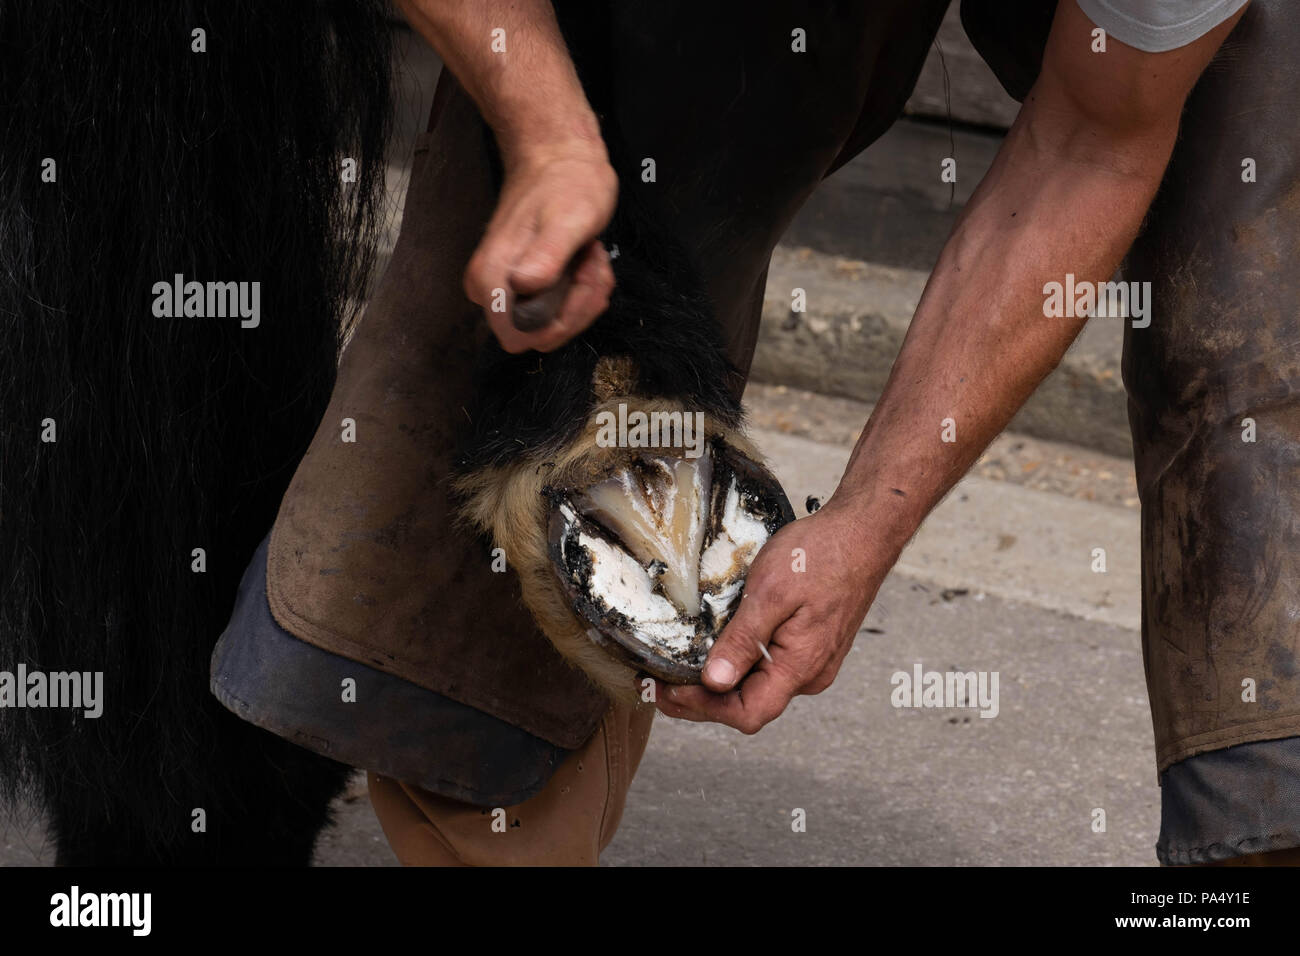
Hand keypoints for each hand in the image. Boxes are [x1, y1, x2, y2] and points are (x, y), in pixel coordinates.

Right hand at [463, 142, 617, 352]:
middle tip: (589, 263)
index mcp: (492, 279)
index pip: (523, 336)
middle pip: (538, 336)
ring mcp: (503, 289)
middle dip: (578, 306)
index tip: (579, 276)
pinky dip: (580, 292)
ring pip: (551, 325)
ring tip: (588, 256)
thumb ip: (547, 256)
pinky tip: (584, 260)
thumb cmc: (566, 183)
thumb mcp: (568, 219)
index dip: (561, 319)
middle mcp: (489, 289)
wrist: (559, 158)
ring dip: (583, 297)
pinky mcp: (519, 287)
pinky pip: (554, 310)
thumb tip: (523, 286)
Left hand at [653, 498, 888, 732]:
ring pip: (759, 688)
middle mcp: (810, 673)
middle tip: (660, 685)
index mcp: (801, 667)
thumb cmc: (821, 555)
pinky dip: (739, 666)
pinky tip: (715, 652)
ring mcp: (813, 661)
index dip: (703, 709)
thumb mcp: (770, 593)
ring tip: (679, 671)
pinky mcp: (811, 646)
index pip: (747, 713)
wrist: (862, 533)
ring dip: (719, 685)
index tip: (668, 690)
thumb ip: (742, 641)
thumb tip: (715, 682)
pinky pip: (770, 669)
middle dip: (703, 700)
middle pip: (750, 706)